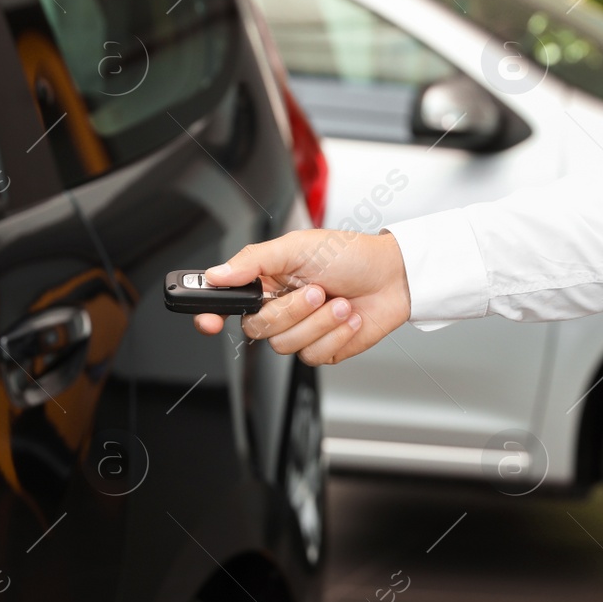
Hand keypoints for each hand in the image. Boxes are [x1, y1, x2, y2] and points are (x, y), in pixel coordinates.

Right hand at [193, 229, 410, 365]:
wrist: (393, 278)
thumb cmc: (350, 254)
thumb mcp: (298, 246)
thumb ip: (253, 261)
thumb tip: (216, 274)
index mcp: (265, 280)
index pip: (224, 303)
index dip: (209, 314)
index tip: (209, 320)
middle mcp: (278, 307)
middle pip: (257, 328)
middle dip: (291, 310)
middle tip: (316, 290)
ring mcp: (299, 330)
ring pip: (285, 345)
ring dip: (319, 322)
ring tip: (339, 302)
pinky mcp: (321, 348)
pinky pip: (312, 355)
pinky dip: (335, 335)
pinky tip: (348, 318)